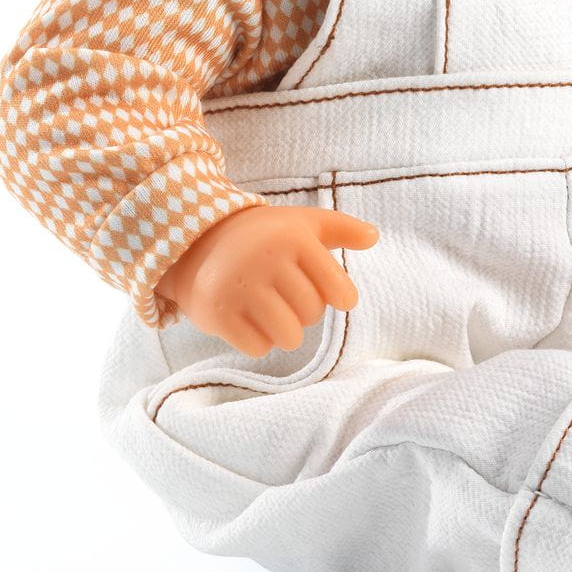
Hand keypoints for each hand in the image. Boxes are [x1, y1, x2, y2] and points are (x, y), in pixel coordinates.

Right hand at [156, 203, 379, 354]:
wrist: (197, 241)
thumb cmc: (264, 237)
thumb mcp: (303, 224)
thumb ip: (343, 229)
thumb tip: (374, 236)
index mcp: (294, 239)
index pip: (339, 292)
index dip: (340, 297)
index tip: (333, 294)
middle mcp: (267, 260)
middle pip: (312, 315)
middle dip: (305, 311)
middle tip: (287, 294)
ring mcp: (240, 287)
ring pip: (289, 337)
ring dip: (285, 331)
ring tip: (272, 310)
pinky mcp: (218, 312)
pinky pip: (258, 348)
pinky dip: (257, 340)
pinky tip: (248, 319)